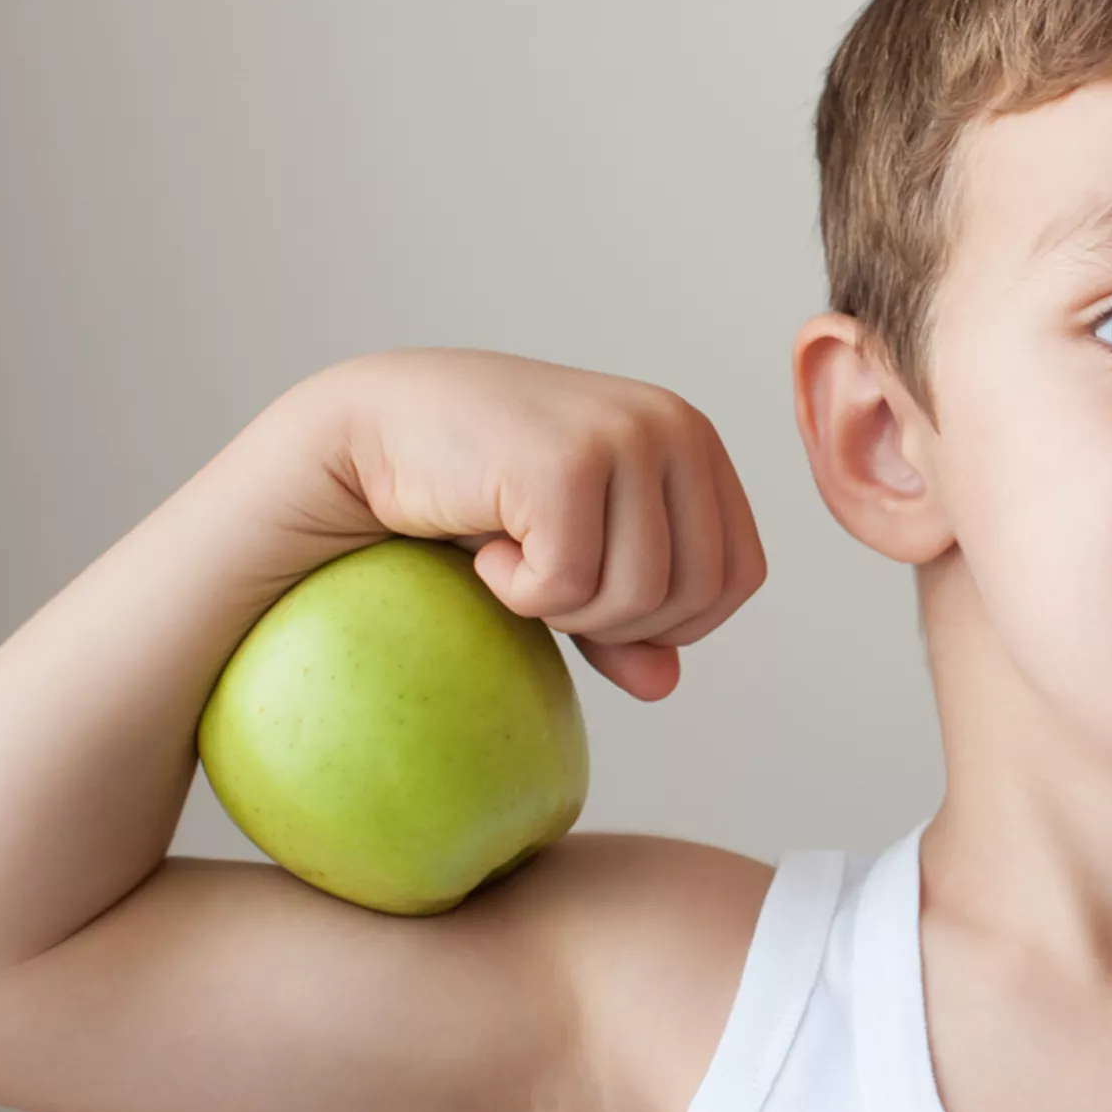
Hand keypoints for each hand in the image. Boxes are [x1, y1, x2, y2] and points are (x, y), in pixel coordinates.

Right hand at [275, 347, 766, 701]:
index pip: (740, 575)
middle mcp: (673, 427)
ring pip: (639, 598)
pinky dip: (520, 594)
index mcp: (694, 440)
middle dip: (619, 623)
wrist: (371, 432)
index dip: (676, 621)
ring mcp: (624, 436)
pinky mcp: (566, 461)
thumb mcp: (572, 553)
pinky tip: (486, 550)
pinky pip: (569, 586)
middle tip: (547, 584)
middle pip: (697, 596)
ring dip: (566, 610)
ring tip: (515, 561)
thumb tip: (666, 685)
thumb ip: (627, 617)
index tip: (600, 603)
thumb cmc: (478, 489)